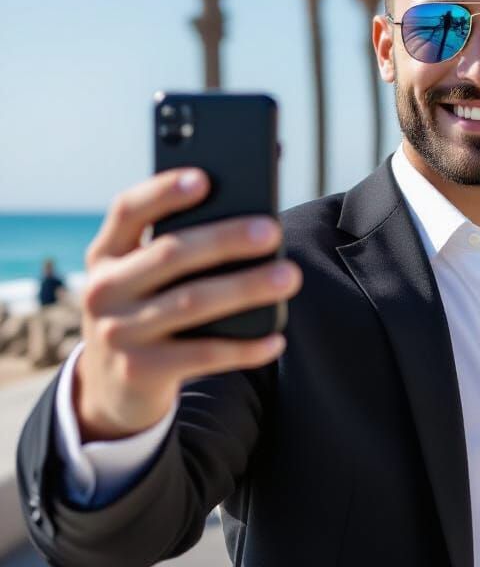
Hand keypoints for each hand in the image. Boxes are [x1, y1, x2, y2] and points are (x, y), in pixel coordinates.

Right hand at [73, 168, 302, 441]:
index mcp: (107, 253)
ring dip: (246, 288)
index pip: (127, 210)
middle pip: (170, 254)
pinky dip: (245, 348)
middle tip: (272, 231)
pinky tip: (276, 339)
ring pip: (192, 303)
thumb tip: (250, 220)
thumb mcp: (143, 276)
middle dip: (225, 240)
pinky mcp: (140, 371)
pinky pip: (204, 356)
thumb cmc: (147, 310)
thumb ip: (176, 247)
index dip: (163, 192)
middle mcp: (103, 289)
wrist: (113, 387)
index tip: (204, 179)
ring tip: (289, 276)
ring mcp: (118, 332)